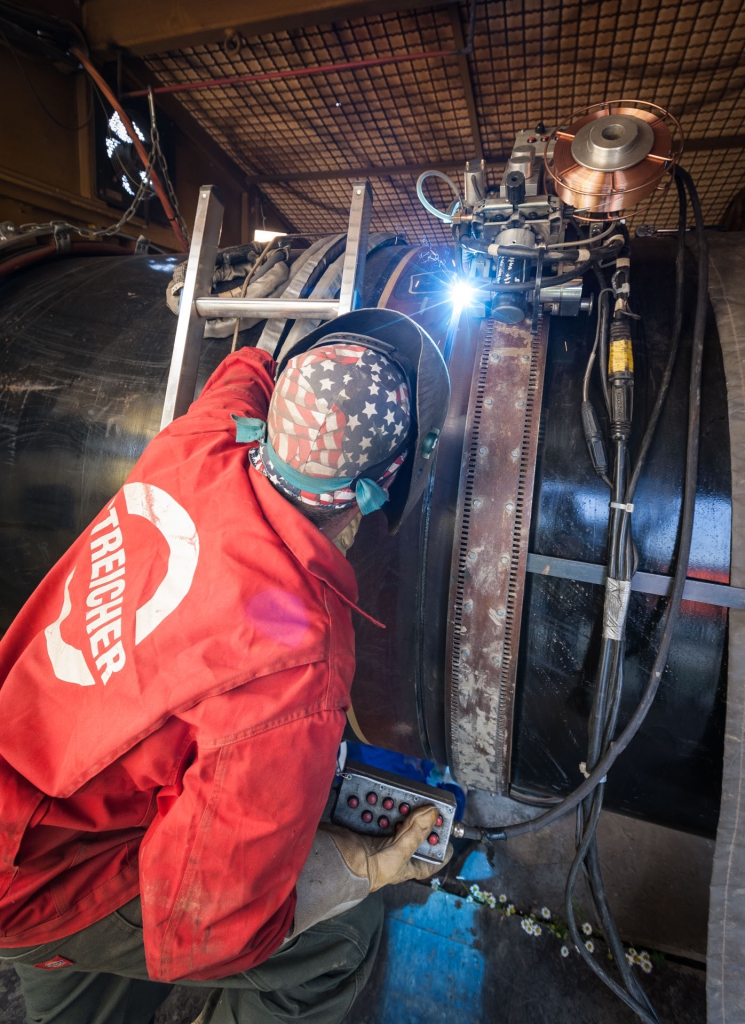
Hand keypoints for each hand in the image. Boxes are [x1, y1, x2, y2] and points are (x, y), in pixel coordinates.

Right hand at [320, 804, 452, 891]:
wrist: (331, 862)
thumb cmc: (364, 871)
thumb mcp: (396, 853)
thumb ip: (415, 833)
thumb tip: (433, 813)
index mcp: (407, 865)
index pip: (432, 858)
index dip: (442, 844)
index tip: (448, 827)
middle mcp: (395, 852)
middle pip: (414, 831)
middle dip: (418, 816)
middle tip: (422, 802)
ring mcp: (380, 839)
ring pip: (395, 818)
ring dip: (396, 807)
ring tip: (397, 799)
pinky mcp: (365, 828)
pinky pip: (375, 812)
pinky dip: (376, 805)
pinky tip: (376, 799)